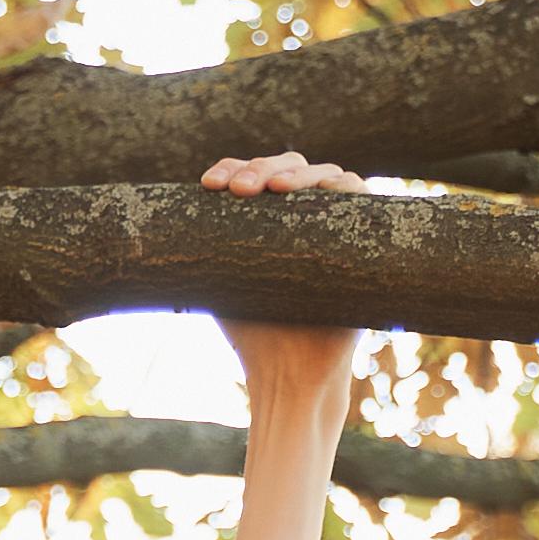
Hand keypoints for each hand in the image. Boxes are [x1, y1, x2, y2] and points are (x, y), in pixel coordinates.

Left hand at [204, 154, 366, 403]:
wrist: (292, 373)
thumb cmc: (251, 331)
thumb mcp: (218, 278)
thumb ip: (207, 239)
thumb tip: (174, 204)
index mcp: (268, 219)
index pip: (252, 175)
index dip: (231, 168)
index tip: (210, 186)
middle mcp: (303, 216)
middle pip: (286, 167)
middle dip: (259, 168)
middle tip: (240, 190)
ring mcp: (334, 224)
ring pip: (322, 173)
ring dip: (295, 173)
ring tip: (273, 190)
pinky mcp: (364, 236)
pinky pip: (359, 193)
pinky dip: (339, 183)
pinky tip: (316, 192)